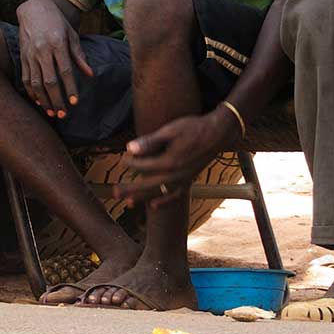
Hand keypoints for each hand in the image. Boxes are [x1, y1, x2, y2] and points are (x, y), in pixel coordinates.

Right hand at [15, 0, 92, 117]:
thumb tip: (90, 74)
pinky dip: (31, 92)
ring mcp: (30, 54)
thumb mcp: (72, 34)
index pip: (65, 70)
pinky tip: (38, 102)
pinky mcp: (22, 57)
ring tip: (51, 112)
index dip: (70, 88)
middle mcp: (42, 50)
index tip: (74, 102)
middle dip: (56, 99)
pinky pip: (25, 78)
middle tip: (63, 114)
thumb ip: (79, 55)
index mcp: (57, 43)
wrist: (33, 10)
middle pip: (49, 80)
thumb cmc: (57, 22)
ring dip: (43, 100)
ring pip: (36, 82)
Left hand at [118, 108, 242, 203]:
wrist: (218, 133)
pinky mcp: (189, 180)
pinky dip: (164, 201)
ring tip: (128, 203)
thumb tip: (130, 148)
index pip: (143, 166)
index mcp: (169, 162)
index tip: (123, 157)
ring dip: (143, 198)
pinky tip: (154, 206)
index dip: (131, 162)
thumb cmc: (193, 128)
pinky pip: (175, 195)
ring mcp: (183, 179)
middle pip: (148, 185)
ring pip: (159, 193)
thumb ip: (150, 141)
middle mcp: (176, 175)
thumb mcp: (170, 130)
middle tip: (115, 193)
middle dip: (130, 189)